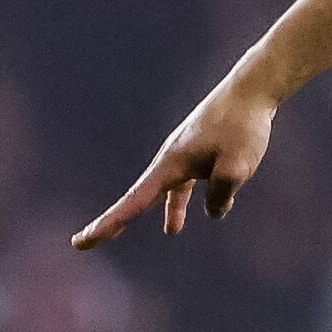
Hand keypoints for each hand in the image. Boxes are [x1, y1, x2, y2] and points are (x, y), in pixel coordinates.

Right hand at [70, 79, 280, 248]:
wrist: (250, 90)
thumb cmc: (242, 126)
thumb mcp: (237, 166)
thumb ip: (220, 193)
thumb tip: (214, 212)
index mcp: (170, 164)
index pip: (133, 202)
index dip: (108, 224)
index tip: (81, 241)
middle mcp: (170, 160)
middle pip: (138, 198)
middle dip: (116, 221)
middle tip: (84, 242)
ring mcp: (184, 155)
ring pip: (167, 191)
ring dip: (170, 210)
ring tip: (172, 231)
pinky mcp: (200, 152)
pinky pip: (188, 182)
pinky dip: (191, 198)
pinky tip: (210, 211)